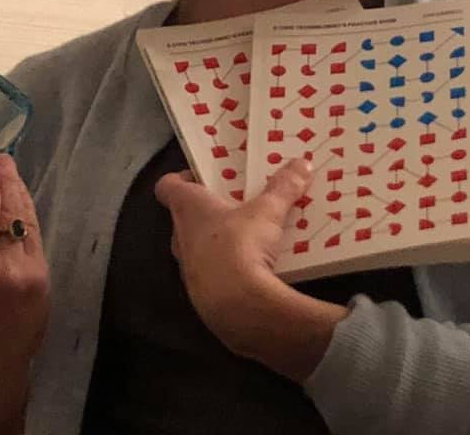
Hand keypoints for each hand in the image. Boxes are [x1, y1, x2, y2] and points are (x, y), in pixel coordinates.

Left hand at [154, 158, 314, 356]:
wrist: (237, 306)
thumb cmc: (241, 245)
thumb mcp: (268, 211)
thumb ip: (283, 187)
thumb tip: (302, 163)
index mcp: (188, 208)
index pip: (168, 186)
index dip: (179, 178)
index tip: (199, 175)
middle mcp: (180, 236)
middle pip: (185, 217)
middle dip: (207, 210)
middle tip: (232, 203)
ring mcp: (187, 269)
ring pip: (196, 247)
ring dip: (215, 242)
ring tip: (245, 237)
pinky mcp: (200, 295)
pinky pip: (210, 275)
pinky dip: (224, 270)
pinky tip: (249, 271)